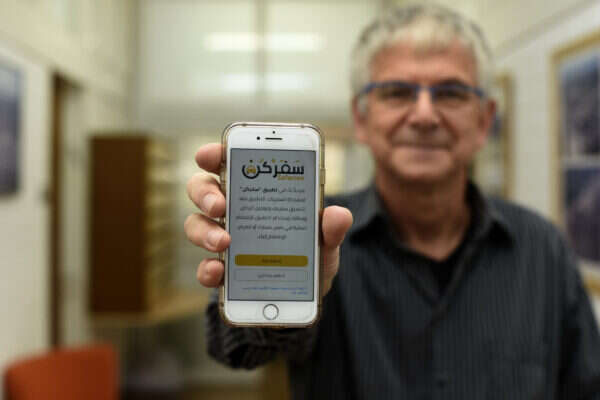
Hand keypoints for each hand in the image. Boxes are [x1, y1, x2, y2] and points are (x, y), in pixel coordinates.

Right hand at [184, 143, 352, 295]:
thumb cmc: (310, 254)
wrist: (303, 296)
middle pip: (202, 190)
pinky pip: (205, 268)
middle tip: (220, 205)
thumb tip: (338, 214)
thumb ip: (331, 227)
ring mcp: (222, 241)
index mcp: (255, 190)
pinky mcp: (221, 273)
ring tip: (224, 242)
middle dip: (206, 193)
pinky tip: (219, 271)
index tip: (210, 155)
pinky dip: (207, 269)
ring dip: (205, 232)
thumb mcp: (326, 239)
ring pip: (196, 225)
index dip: (214, 154)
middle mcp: (233, 211)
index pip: (227, 163)